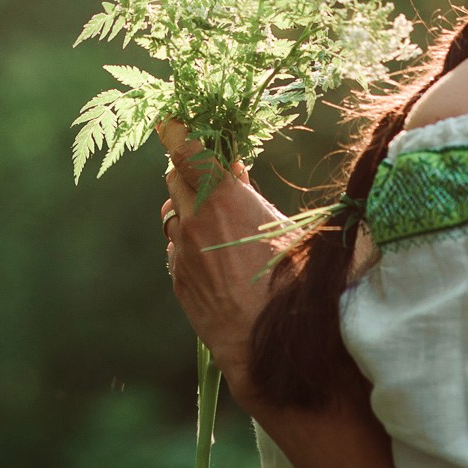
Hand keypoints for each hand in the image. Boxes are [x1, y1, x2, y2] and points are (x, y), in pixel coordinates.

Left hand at [158, 119, 288, 394]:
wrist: (268, 347)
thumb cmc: (294, 284)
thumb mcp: (296, 230)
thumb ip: (264, 193)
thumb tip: (243, 172)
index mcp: (223, 197)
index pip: (186, 147)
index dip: (179, 130)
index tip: (175, 120)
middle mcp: (194, 219)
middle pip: (174, 174)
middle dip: (189, 167)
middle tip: (211, 170)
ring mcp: (181, 251)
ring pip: (171, 211)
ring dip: (187, 205)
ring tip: (214, 214)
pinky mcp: (177, 278)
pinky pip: (175, 246)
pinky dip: (188, 239)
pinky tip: (213, 251)